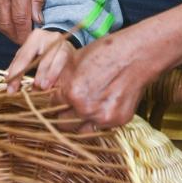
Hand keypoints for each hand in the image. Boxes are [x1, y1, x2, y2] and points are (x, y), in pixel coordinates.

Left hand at [5, 29, 76, 93]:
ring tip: (42, 87)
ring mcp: (62, 43)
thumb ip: (18, 66)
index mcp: (35, 37)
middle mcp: (49, 38)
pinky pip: (64, 63)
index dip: (16, 73)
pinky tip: (53, 84)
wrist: (63, 43)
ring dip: (48, 75)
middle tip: (31, 89)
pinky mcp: (71, 51)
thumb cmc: (42, 51)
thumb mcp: (28, 54)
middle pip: (41, 57)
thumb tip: (7, 81)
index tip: (11, 89)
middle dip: (35, 74)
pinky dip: (57, 74)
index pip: (23, 56)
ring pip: (55, 59)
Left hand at [51, 0, 181, 128]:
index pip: (50, 106)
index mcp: (70, 93)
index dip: (51, 102)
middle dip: (62, 114)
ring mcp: (102, 117)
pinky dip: (97, 120)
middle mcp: (84, 109)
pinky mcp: (117, 121)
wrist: (137, 55)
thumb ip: (59, 80)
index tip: (55, 99)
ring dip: (79, 121)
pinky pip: (99, 128)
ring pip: (79, 130)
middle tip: (68, 105)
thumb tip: (44, 90)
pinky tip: (101, 105)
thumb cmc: (105, 52)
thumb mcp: (74, 61)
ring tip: (85, 107)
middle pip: (62, 123)